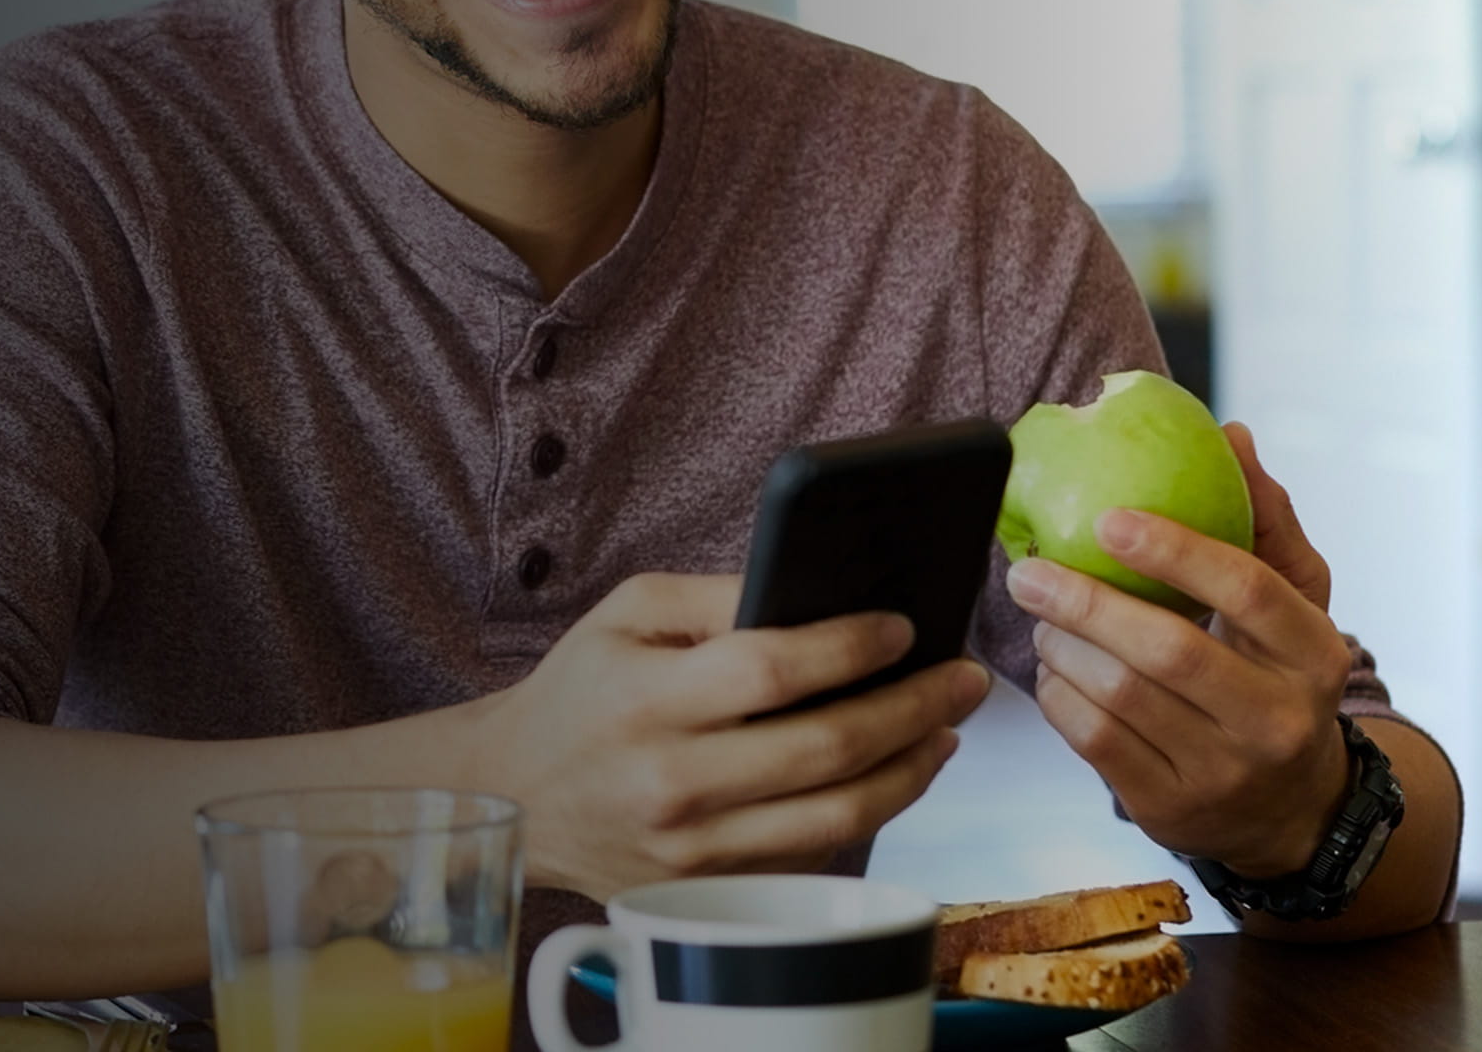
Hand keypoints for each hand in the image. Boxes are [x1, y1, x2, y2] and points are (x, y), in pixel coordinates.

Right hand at [478, 573, 989, 901]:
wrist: (518, 793)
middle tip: (962, 677)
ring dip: (911, 769)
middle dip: (912, 707)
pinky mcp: (713, 887)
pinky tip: (894, 772)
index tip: (903, 627)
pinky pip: (815, 852)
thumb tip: (819, 594)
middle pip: (825, 748)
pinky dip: (868, 810)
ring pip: (838, 815)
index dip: (849, 648)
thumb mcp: (626, 613)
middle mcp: (672, 781)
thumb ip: (715, 597)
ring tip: (945, 728)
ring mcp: (695, 848)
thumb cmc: (582, 691)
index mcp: (646, 700)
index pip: (771, 671)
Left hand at [1007, 422, 1353, 877]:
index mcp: (1316, 655)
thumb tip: (1233, 436)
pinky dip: (1056, 693)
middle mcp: (1278, 719)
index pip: (1249, 590)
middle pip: (1168, 650)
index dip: (1175, 550)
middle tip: (1027, 569)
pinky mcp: (1171, 808)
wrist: (1290, 807)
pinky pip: (1091, 738)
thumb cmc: (1277, 676)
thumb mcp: (1295, 604)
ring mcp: (1225, 772)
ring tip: (1042, 615)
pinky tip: (1053, 666)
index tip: (1107, 516)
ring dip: (1061, 645)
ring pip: (1118, 696)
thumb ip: (1265, 521)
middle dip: (1084, 601)